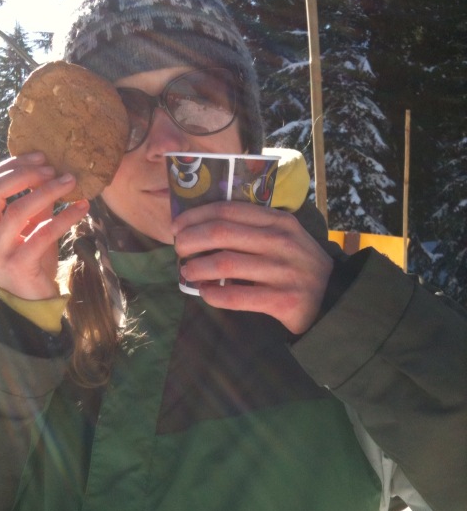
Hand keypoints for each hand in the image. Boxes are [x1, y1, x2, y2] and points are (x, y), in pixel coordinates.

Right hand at [0, 152, 89, 299]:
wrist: (31, 302)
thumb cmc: (30, 260)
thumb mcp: (28, 227)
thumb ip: (33, 202)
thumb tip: (51, 170)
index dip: (12, 166)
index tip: (40, 156)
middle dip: (25, 174)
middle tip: (52, 168)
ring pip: (18, 210)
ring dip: (47, 192)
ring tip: (70, 182)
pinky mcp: (18, 266)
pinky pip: (42, 234)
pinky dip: (64, 217)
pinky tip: (82, 208)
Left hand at [172, 202, 332, 334]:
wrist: (334, 300)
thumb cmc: (298, 266)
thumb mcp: (284, 238)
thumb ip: (253, 230)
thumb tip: (202, 229)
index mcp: (278, 222)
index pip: (228, 210)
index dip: (196, 216)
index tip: (177, 226)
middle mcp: (281, 242)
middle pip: (220, 233)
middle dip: (190, 240)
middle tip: (178, 250)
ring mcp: (283, 271)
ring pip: (224, 264)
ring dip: (197, 268)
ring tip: (186, 273)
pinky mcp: (283, 300)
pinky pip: (237, 296)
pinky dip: (214, 295)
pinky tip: (205, 294)